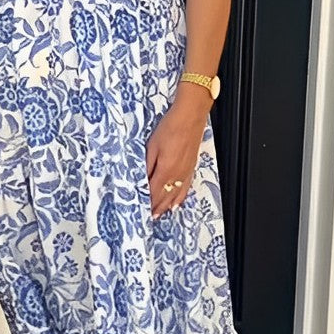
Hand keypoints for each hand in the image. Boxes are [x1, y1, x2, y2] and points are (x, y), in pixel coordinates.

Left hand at [146, 98, 208, 218]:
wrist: (190, 116)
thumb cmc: (171, 128)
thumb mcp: (152, 146)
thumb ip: (147, 165)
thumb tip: (141, 179)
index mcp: (165, 170)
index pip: (153, 192)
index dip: (147, 203)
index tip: (141, 210)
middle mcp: (177, 174)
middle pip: (165, 197)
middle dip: (156, 208)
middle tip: (149, 217)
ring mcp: (186, 171)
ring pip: (176, 195)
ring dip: (167, 205)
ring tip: (160, 214)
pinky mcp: (191, 166)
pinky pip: (185, 188)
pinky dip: (180, 198)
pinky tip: (178, 202)